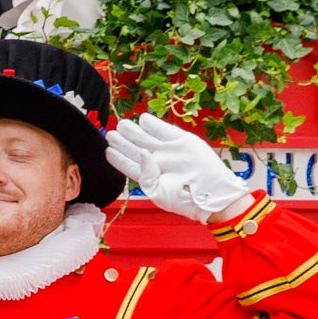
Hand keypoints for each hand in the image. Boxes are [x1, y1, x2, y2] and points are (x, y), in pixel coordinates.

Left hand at [105, 111, 256, 223]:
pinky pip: (164, 130)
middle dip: (122, 141)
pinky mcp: (182, 141)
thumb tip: (141, 153)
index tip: (108, 150)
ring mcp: (169, 151)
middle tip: (111, 133)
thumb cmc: (183, 198)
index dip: (117, 157)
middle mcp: (158, 162)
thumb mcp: (156, 192)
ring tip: (122, 125)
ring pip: (146, 138)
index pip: (129, 165)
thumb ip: (144, 175)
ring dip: (133, 131)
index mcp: (150, 177)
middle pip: (135, 149)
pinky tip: (143, 120)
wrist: (209, 193)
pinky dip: (153, 124)